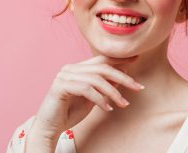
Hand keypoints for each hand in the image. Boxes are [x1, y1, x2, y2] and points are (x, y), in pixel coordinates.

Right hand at [28, 55, 143, 139]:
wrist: (49, 127)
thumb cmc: (70, 113)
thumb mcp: (93, 98)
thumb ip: (104, 87)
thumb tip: (122, 76)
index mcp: (78, 68)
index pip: (102, 59)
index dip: (120, 59)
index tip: (136, 59)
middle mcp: (70, 68)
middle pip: (102, 67)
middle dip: (123, 77)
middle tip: (138, 87)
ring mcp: (64, 76)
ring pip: (96, 78)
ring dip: (113, 92)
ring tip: (123, 104)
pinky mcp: (60, 86)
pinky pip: (86, 89)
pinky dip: (100, 99)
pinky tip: (107, 108)